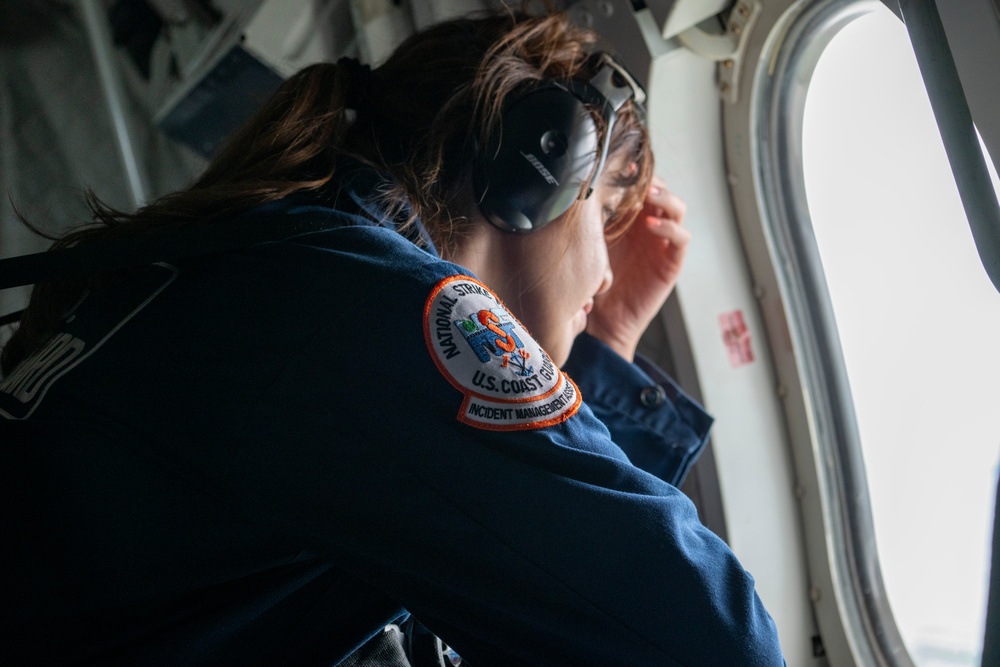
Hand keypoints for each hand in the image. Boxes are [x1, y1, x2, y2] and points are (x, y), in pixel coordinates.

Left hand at [586, 175, 689, 361]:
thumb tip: (576, 186)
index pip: (640, 185)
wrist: (602, 321)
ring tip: (649, 194)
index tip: (620, 161)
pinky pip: (681, 238)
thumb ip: (590, 218)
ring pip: (676, 208)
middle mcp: (649, 226)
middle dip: (651, 179)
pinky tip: (652, 225)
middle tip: (636, 174)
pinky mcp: (671, 262)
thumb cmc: (593, 282)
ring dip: (665, 198)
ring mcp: (663, 242)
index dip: (634, 172)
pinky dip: (669, 228)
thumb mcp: (589, 243)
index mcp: (629, 217)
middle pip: (661, 190)